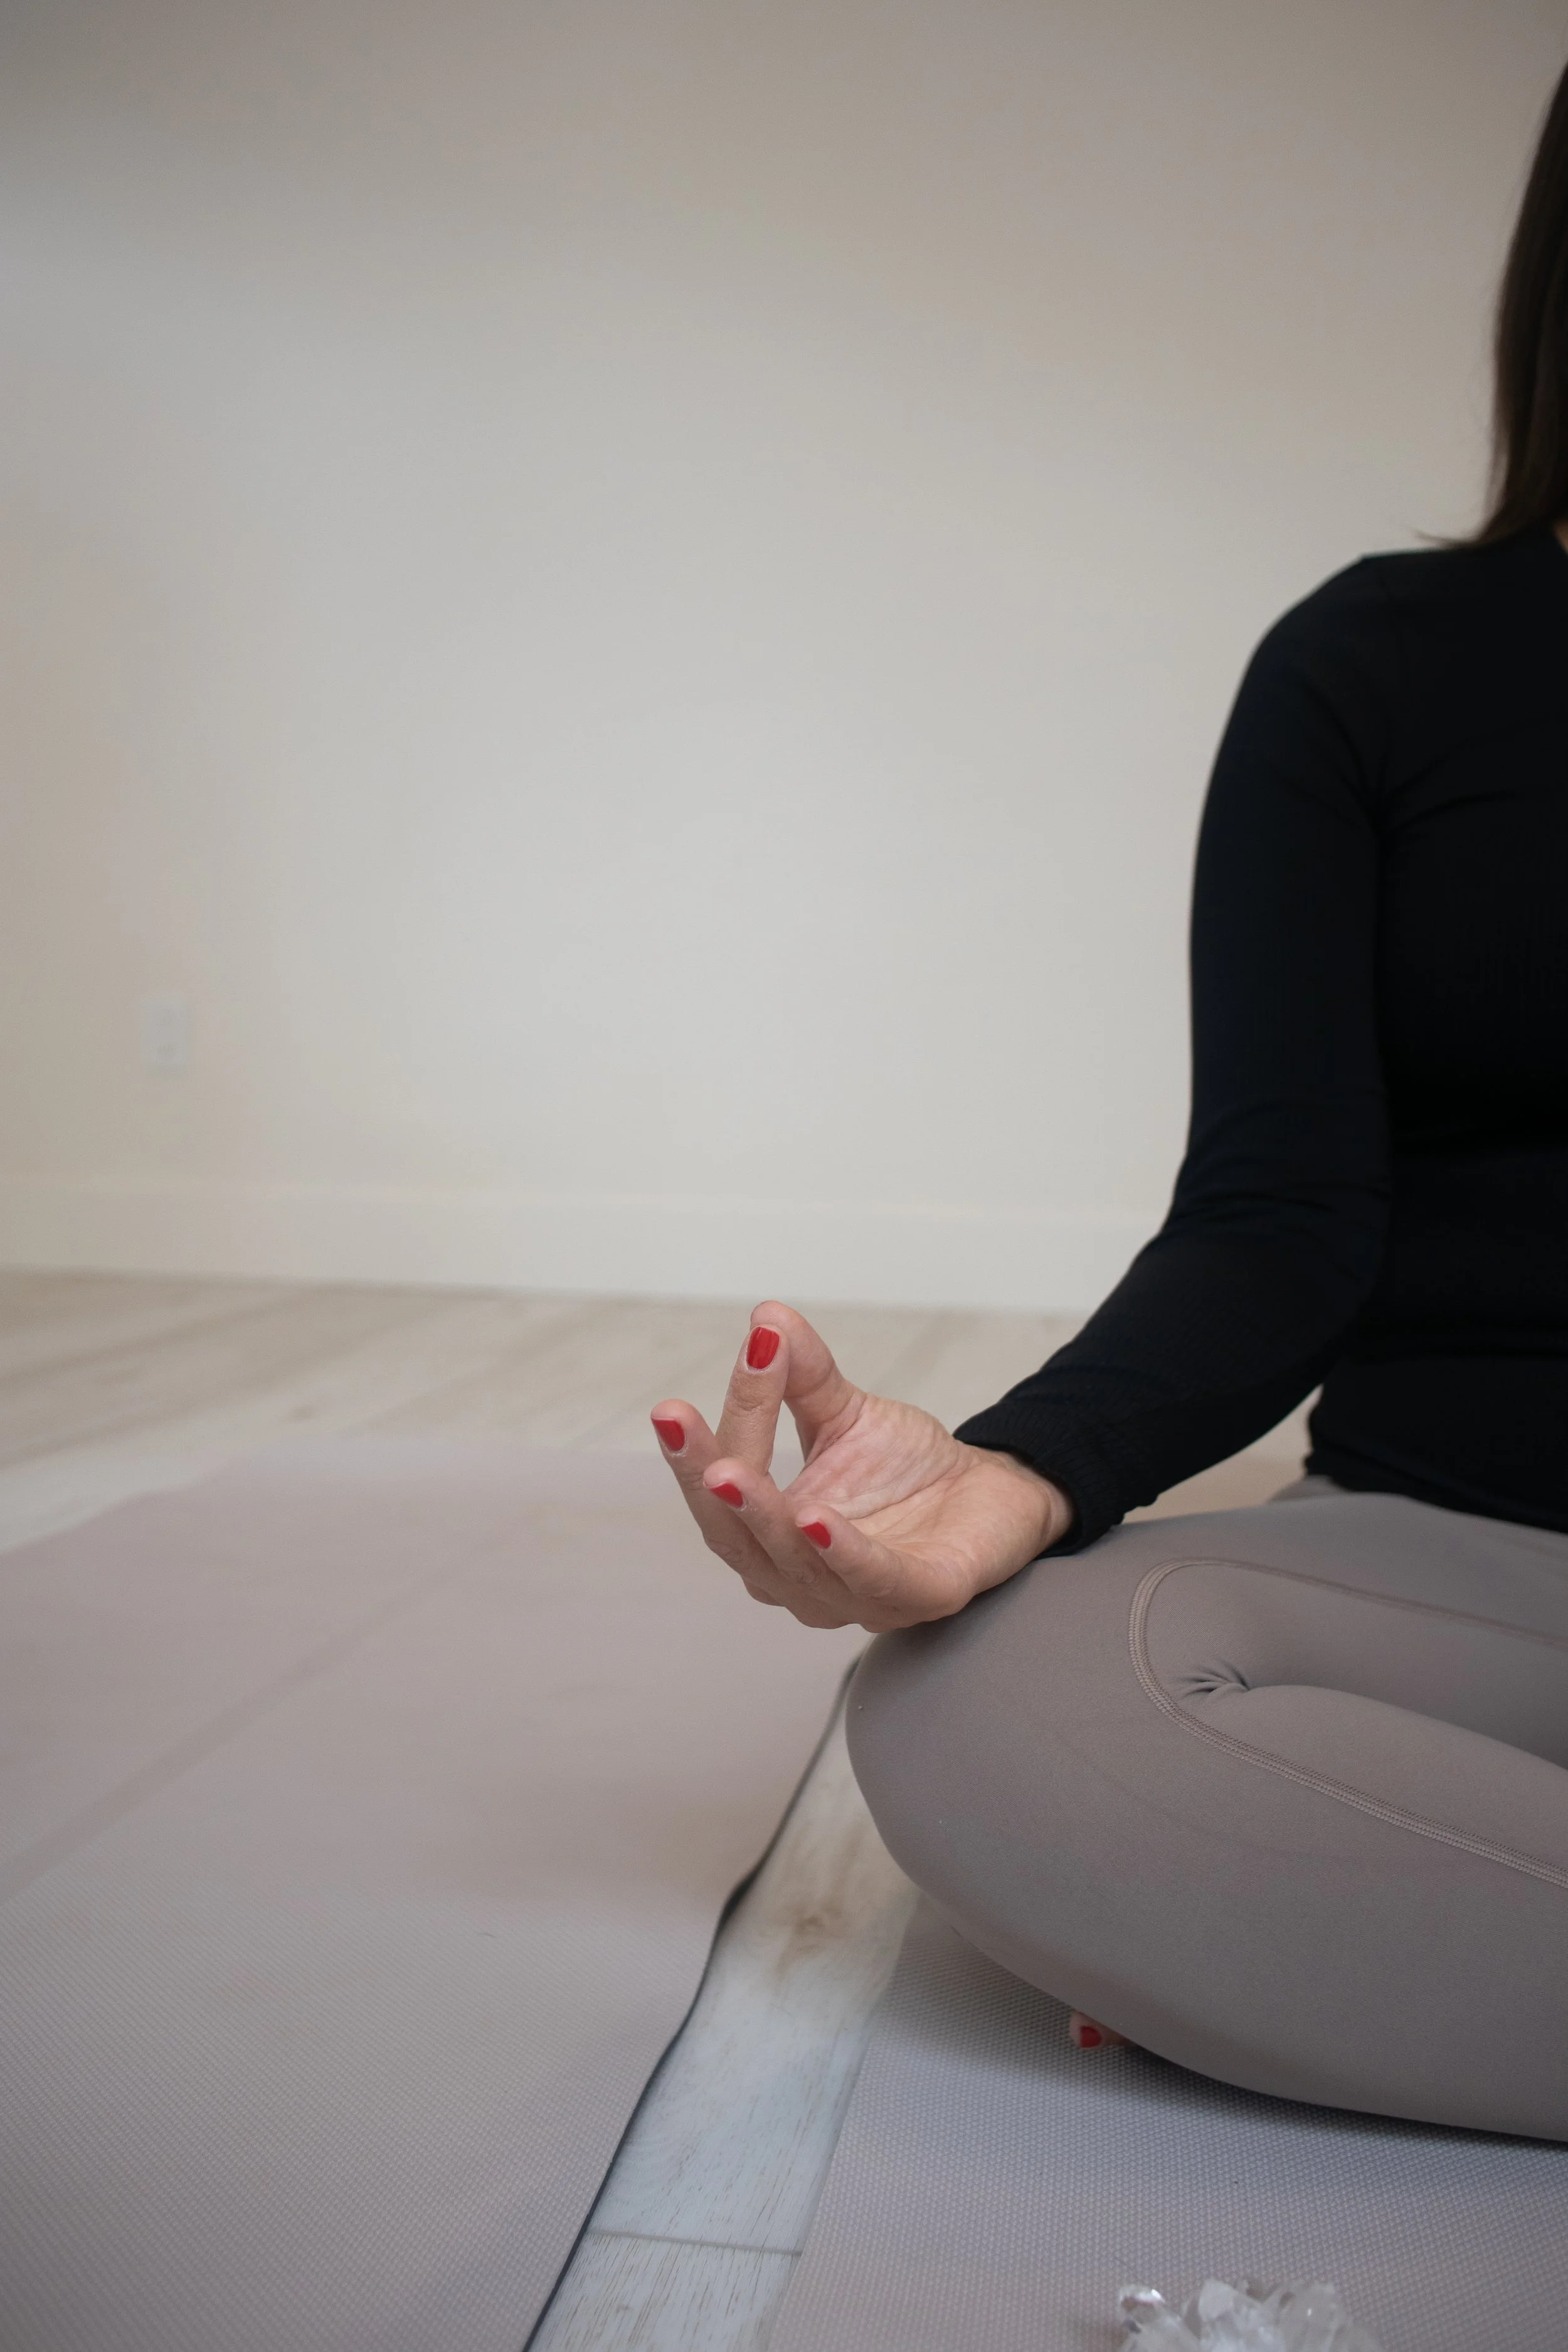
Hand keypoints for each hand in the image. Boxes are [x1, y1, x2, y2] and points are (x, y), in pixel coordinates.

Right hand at [650, 1300, 1071, 1631]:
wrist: (992, 1495)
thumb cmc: (904, 1470)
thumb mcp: (844, 1412)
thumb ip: (802, 1374)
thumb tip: (766, 1318)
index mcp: (769, 1538)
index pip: (722, 1490)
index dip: (697, 1446)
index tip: (674, 1399)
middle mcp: (798, 1580)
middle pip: (737, 1538)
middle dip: (705, 1482)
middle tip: (676, 1424)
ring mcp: (855, 1598)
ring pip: (793, 1566)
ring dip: (762, 1517)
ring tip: (732, 1472)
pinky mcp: (918, 1598)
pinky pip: (871, 1579)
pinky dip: (841, 1551)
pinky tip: (816, 1516)